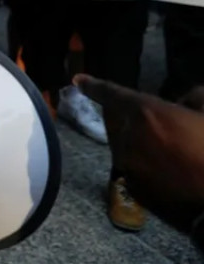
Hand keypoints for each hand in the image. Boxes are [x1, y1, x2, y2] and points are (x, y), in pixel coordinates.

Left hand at [76, 74, 203, 231]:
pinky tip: (168, 170)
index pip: (112, 94)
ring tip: (168, 150)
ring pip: (124, 145)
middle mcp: (127, 137)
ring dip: (138, 142)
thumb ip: (193, 99)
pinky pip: (133, 168)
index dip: (94, 85)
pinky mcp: (132, 188)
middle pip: (118, 121)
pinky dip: (144, 164)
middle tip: (159, 124)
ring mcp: (127, 165)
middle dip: (132, 119)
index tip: (77, 81)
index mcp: (145, 113)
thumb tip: (182, 102)